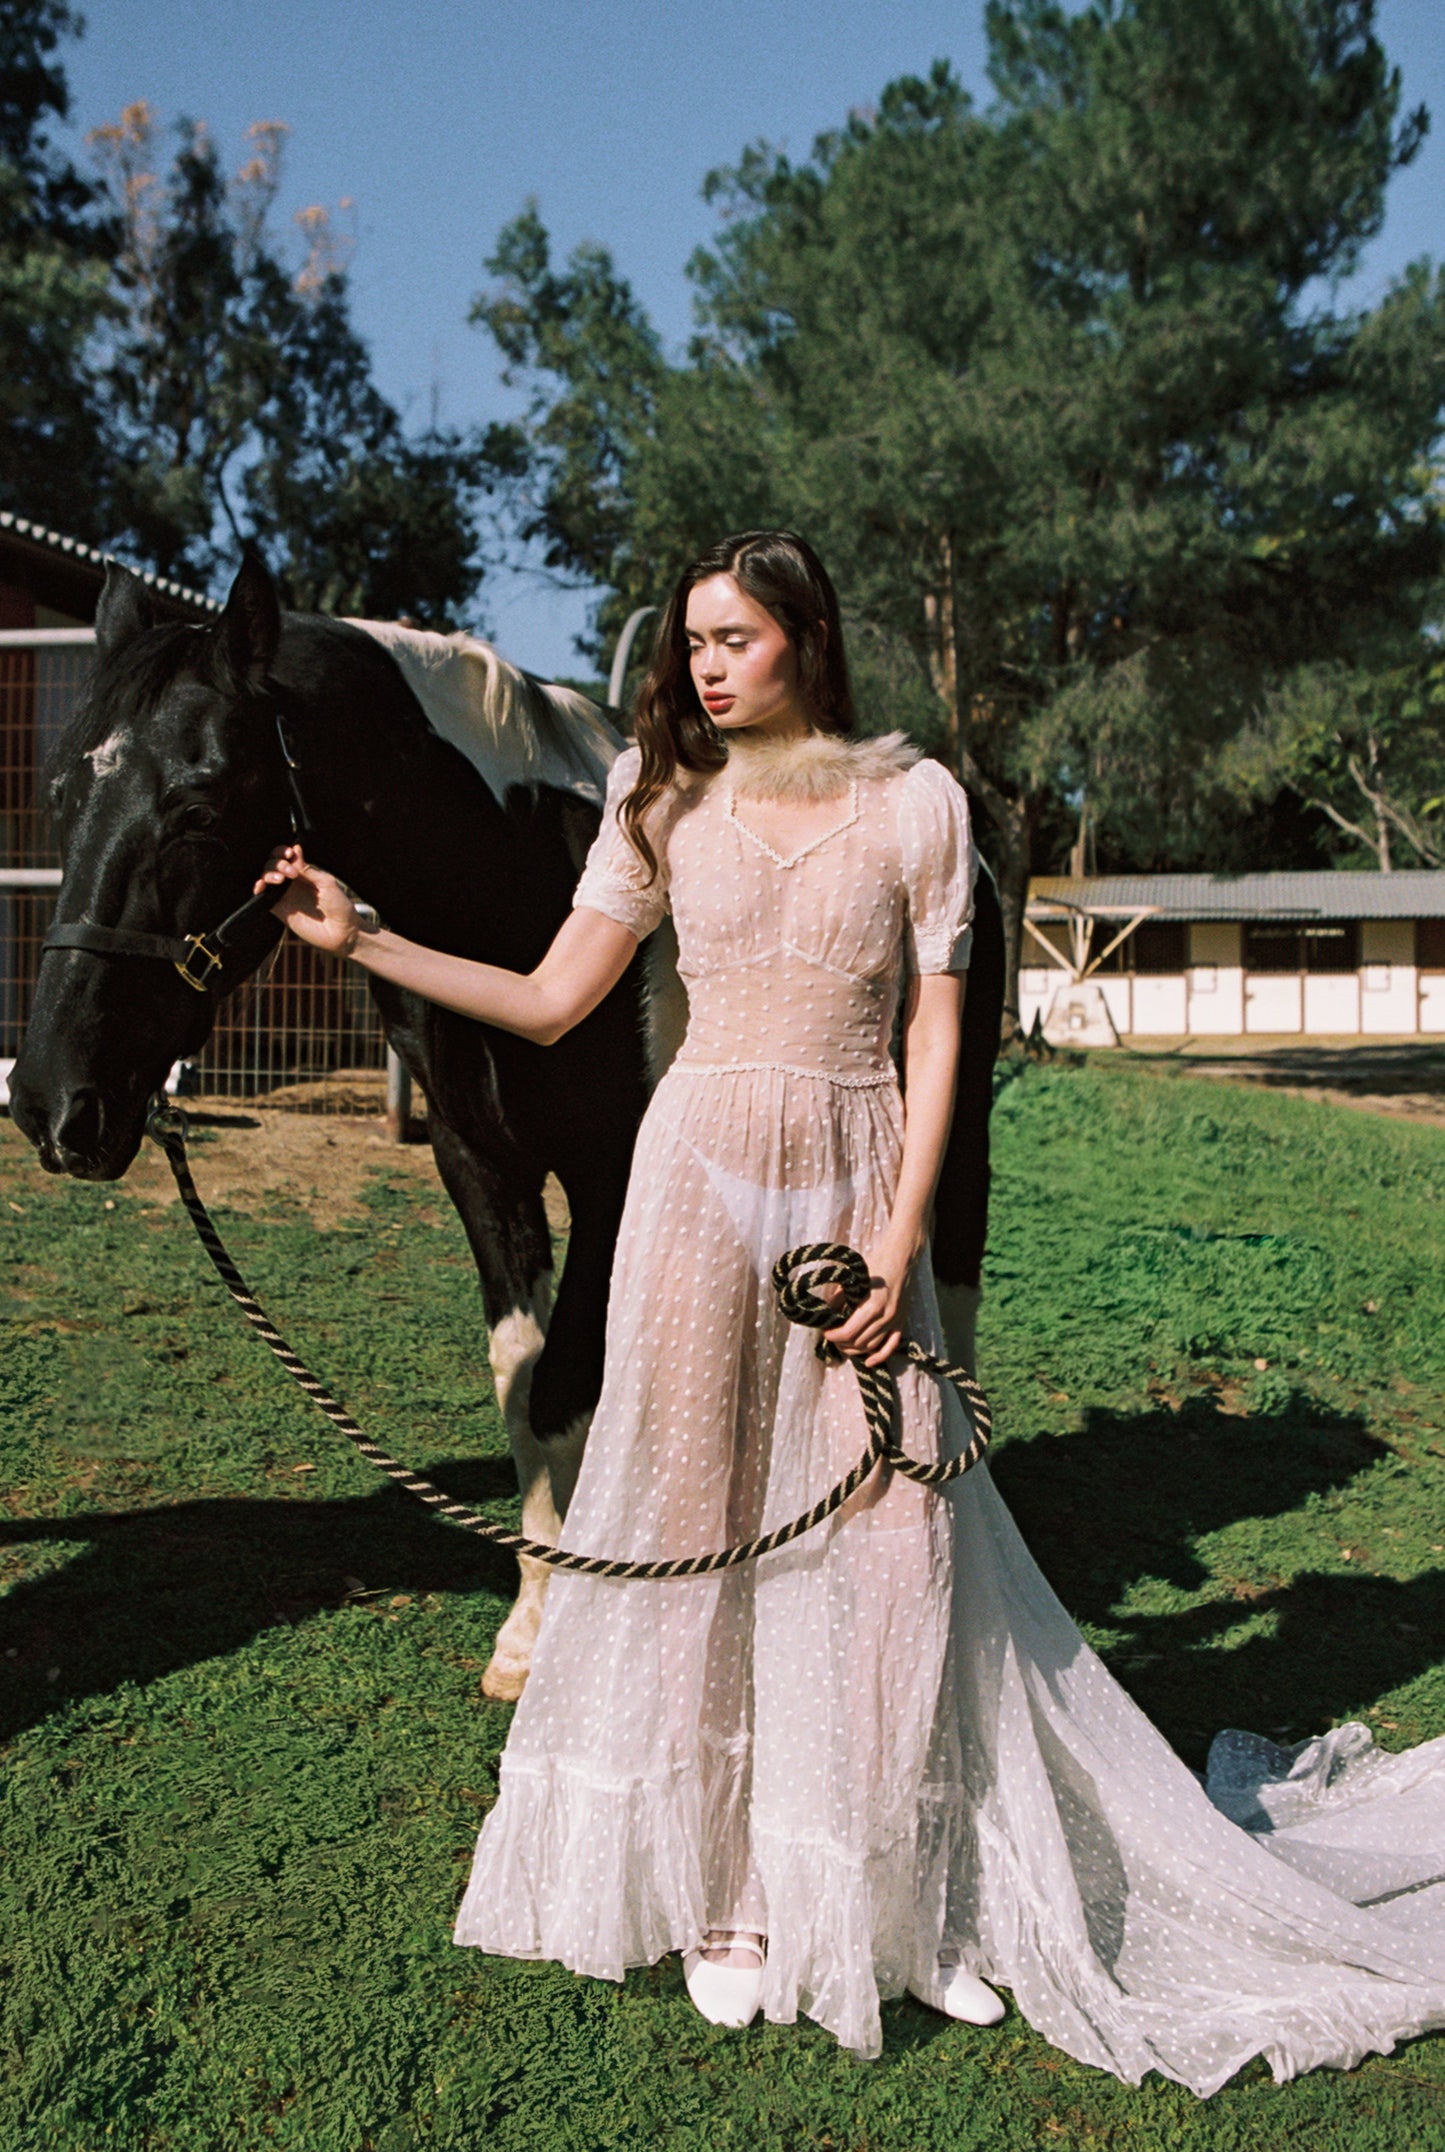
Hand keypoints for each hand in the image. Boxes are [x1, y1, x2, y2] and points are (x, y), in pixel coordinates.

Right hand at [253, 844, 362, 956]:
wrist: (341, 932)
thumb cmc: (339, 906)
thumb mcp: (326, 883)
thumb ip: (308, 869)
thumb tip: (295, 849)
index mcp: (304, 872)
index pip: (286, 857)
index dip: (283, 852)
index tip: (289, 854)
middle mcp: (292, 882)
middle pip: (273, 864)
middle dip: (277, 863)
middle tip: (291, 872)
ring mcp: (285, 895)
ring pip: (266, 877)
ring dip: (268, 873)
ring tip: (280, 879)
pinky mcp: (279, 909)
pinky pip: (263, 897)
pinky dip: (259, 888)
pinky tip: (261, 886)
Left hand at [821, 1235, 917, 1367]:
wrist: (902, 1257)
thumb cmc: (876, 1263)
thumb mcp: (854, 1278)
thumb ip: (840, 1297)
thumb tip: (826, 1313)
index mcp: (872, 1305)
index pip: (849, 1332)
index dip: (834, 1336)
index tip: (825, 1332)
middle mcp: (885, 1316)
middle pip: (859, 1343)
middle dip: (841, 1343)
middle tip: (832, 1337)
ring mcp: (895, 1321)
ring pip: (871, 1346)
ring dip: (855, 1350)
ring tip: (843, 1344)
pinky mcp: (901, 1322)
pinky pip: (891, 1346)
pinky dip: (880, 1357)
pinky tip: (868, 1362)